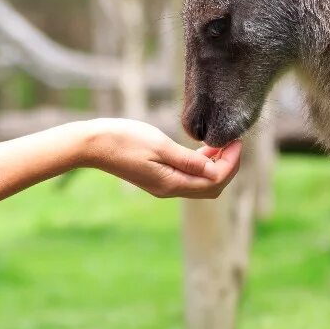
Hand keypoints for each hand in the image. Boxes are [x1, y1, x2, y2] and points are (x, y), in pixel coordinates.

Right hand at [82, 118, 243, 199]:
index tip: (237, 142)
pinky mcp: (157, 177)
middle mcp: (169, 189)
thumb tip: (215, 171)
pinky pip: (187, 176)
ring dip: (215, 166)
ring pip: (200, 183)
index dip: (231, 164)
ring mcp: (163, 185)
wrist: (92, 144)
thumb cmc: (123, 139)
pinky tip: (204, 148)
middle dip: (227, 167)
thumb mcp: (159, 145)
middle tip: (234, 143)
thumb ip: (188, 160)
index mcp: (171, 183)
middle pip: (211, 188)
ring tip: (223, 143)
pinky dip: (200, 164)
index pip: (214, 182)